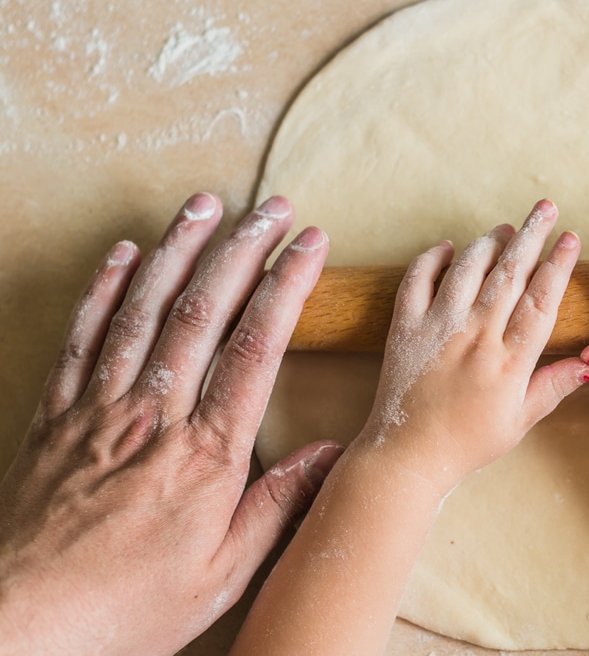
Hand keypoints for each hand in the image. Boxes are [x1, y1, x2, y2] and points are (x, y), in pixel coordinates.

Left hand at [0, 194, 343, 654]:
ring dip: (176, 250)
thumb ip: (279, 505)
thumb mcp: (224, 572)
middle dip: (241, 248)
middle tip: (270, 207)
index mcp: (207, 454)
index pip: (256, 348)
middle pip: (203, 311)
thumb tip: (330, 454)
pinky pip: (81, 337)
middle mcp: (154, 416)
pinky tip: (123, 255)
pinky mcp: (56, 416)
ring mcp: (99, 410)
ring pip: (142, 310)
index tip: (309, 245)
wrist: (23, 624)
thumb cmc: (127, 606)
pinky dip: (103, 289)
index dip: (286, 286)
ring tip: (204, 204)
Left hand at [355, 198, 588, 485]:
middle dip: (530, 236)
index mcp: (508, 362)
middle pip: (508, 274)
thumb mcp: (519, 421)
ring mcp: (437, 329)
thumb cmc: (467, 443)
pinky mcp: (405, 329)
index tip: (571, 239)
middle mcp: (475, 338)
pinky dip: (431, 259)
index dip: (557, 266)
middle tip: (546, 208)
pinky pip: (417, 281)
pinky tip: (446, 248)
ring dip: (488, 242)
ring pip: (467, 270)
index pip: (540, 301)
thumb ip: (554, 386)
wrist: (407, 456)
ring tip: (505, 227)